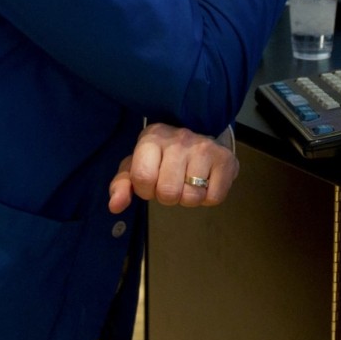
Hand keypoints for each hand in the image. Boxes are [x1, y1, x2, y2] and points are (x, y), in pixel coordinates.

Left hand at [108, 123, 238, 213]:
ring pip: (191, 197)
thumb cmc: (163, 155)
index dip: (146, 190)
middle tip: (173, 183)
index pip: (143, 178)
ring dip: (188, 198)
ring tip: (189, 182)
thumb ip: (122, 184)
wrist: (200, 134)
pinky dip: (208, 198)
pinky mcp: (225, 159)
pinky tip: (205, 182)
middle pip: (168, 192)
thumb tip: (115, 205)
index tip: (152, 182)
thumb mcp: (137, 164)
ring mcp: (204, 147)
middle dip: (168, 196)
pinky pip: (213, 198)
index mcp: (152, 138)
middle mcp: (179, 139)